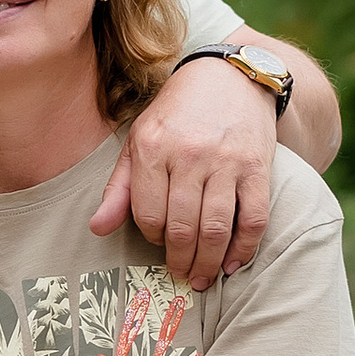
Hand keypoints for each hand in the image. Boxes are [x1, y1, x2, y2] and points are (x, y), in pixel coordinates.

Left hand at [92, 55, 277, 283]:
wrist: (230, 78)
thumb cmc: (177, 114)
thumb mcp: (138, 140)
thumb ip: (119, 187)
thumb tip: (96, 229)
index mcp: (152, 147)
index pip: (147, 214)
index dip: (152, 237)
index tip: (158, 242)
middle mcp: (188, 154)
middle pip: (182, 227)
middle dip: (180, 261)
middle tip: (181, 276)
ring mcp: (226, 161)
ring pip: (216, 228)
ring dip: (209, 262)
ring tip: (203, 277)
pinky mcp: (257, 166)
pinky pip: (253, 218)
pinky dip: (244, 247)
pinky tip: (233, 262)